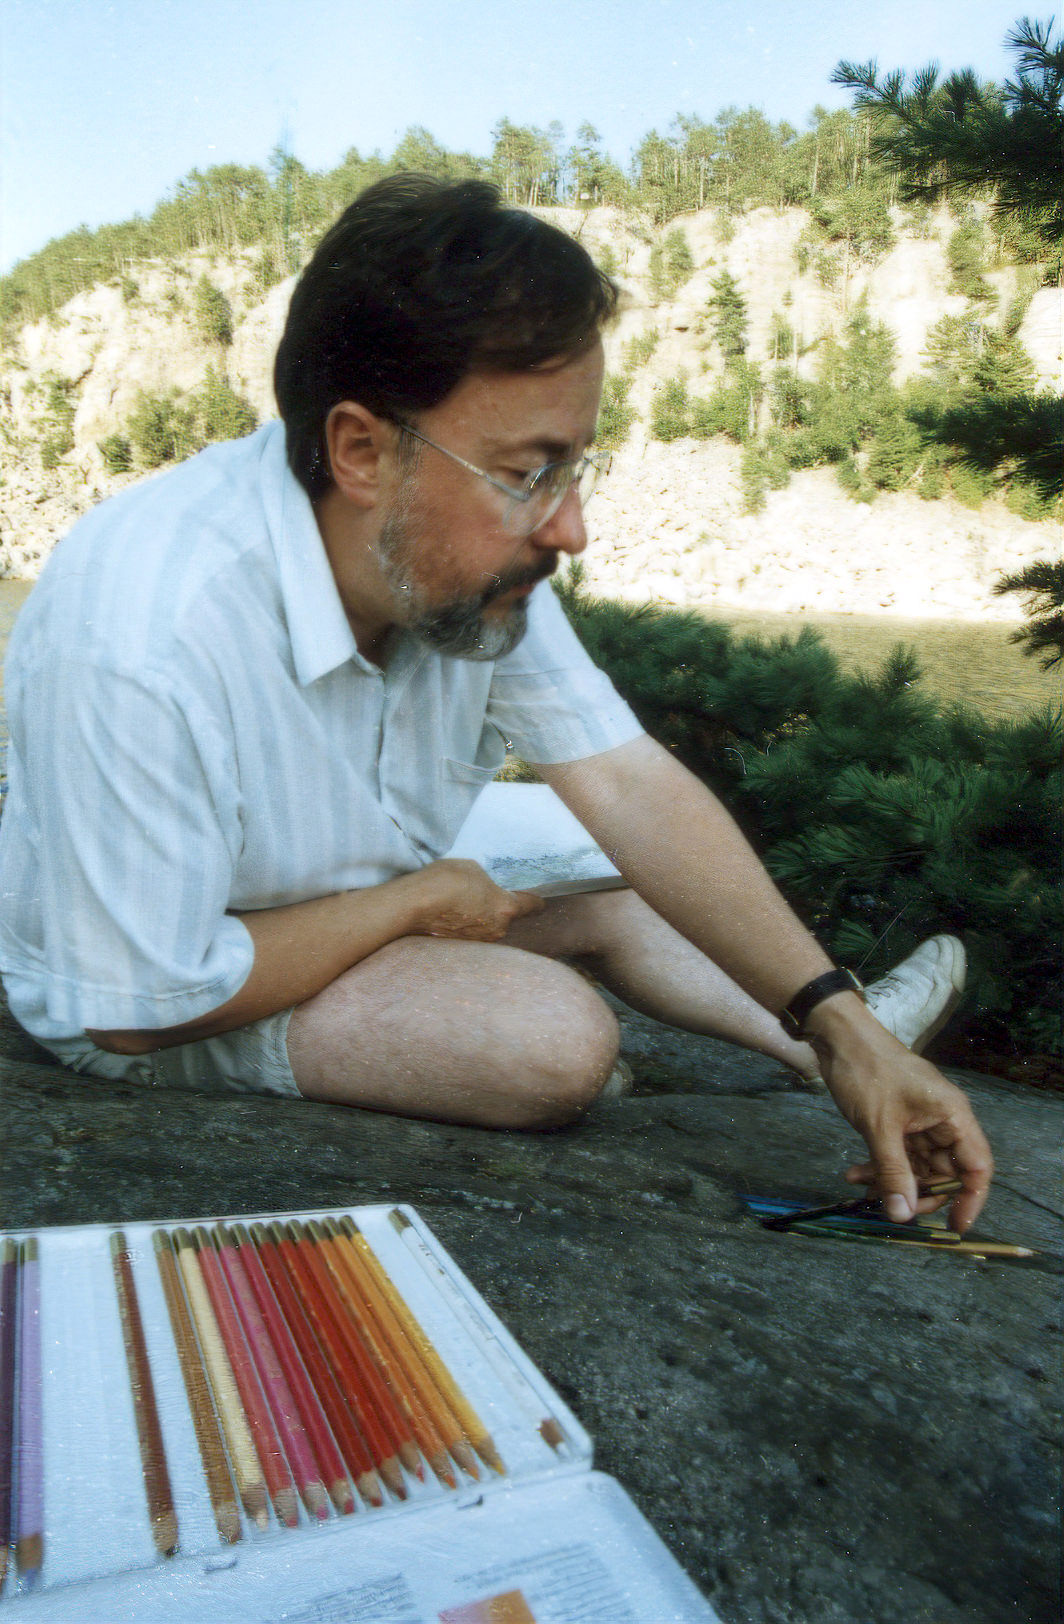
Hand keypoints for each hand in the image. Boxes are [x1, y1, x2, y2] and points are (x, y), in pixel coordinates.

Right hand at [410, 859, 544, 942]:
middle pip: (509, 917)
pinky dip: (468, 924)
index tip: (537, 897)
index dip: (536, 899)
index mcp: (506, 908)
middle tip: (486, 892)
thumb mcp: (473, 868)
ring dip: (484, 916)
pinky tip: (454, 913)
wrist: (414, 905)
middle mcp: (498, 930)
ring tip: (465, 902)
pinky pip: (474, 932)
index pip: (533, 906)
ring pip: (491, 926)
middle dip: (501, 906)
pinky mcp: (463, 947)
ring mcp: (480, 941)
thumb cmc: (445, 881)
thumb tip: (485, 888)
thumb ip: (488, 880)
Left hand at [811, 1010, 993, 1233]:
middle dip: (918, 1193)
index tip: (954, 1227)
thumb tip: (903, 1216)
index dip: (970, 1199)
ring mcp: (919, 1122)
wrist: (838, 1038)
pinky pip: (897, 1155)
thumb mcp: (880, 1128)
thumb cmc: (867, 1073)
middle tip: (891, 1208)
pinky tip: (854, 1174)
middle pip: (944, 1172)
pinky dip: (879, 1167)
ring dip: (891, 1181)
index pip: (976, 1167)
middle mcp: (943, 1121)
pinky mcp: (898, 1122)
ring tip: (860, 1186)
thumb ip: (894, 1173)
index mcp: (953, 1116)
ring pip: (916, 1167)